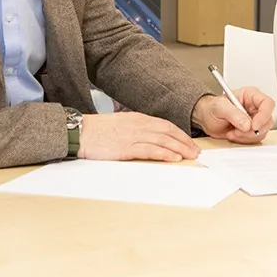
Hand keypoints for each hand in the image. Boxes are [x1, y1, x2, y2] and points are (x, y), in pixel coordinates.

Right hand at [78, 112, 199, 161]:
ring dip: (179, 149)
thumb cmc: (97, 130)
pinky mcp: (126, 147)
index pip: (165, 125)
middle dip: (184, 142)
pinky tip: (173, 158)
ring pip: (163, 141)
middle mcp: (139, 125)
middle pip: (168, 132)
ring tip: (190, 156)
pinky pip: (150, 150)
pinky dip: (164, 154)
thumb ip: (136, 129)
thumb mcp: (121, 124)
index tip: (189, 142)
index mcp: (138, 118)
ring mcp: (133, 136)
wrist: (81, 132)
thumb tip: (148, 137)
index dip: (180, 134)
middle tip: (196, 151)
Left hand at [191, 88, 274, 143]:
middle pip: (267, 120)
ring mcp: (254, 120)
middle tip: (238, 130)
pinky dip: (244, 140)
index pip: (267, 103)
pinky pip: (254, 139)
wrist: (205, 118)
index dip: (264, 115)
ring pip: (262, 132)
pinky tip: (233, 134)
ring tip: (232, 132)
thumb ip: (233, 113)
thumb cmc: (212, 107)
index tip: (254, 125)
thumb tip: (247, 124)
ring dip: (246, 136)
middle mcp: (255, 108)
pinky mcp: (250, 131)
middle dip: (253, 130)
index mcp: (251, 95)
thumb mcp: (220, 106)